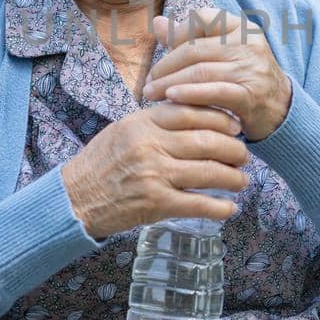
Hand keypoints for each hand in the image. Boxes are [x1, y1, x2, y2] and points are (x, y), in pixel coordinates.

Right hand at [61, 102, 246, 239]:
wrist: (75, 198)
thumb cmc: (101, 163)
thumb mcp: (124, 130)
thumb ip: (156, 121)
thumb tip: (195, 114)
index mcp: (143, 123)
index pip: (191, 111)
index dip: (220, 118)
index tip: (235, 126)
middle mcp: (150, 145)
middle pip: (206, 141)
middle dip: (234, 149)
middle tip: (244, 156)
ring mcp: (154, 175)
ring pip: (208, 172)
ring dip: (233, 178)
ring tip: (242, 180)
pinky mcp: (156, 204)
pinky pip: (198, 204)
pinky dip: (219, 207)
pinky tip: (230, 208)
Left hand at [143, 11, 291, 141]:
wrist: (279, 108)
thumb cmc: (242, 77)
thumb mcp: (220, 52)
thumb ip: (188, 38)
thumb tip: (157, 22)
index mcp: (241, 27)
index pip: (201, 19)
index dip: (177, 34)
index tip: (161, 53)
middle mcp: (248, 43)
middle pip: (195, 49)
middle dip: (165, 66)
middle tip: (147, 82)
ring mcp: (251, 68)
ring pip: (200, 71)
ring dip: (169, 83)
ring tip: (151, 94)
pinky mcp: (250, 94)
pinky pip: (213, 91)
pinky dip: (188, 94)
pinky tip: (170, 98)